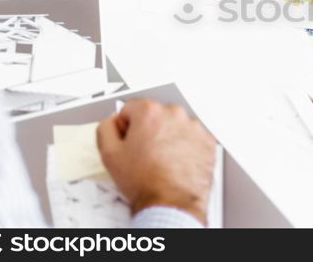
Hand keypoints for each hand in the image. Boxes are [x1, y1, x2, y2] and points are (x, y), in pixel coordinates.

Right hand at [97, 99, 216, 224]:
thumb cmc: (146, 182)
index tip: (129, 140)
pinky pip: (192, 137)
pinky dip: (185, 146)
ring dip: (168, 137)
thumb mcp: (109, 154)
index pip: (131, 109)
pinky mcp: (207, 140)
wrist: (171, 203)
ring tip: (161, 160)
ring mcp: (194, 126)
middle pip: (155, 115)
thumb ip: (106, 128)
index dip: (126, 127)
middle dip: (148, 131)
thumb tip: (112, 121)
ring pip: (174, 126)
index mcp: (150, 112)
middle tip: (144, 154)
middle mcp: (174, 114)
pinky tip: (176, 162)